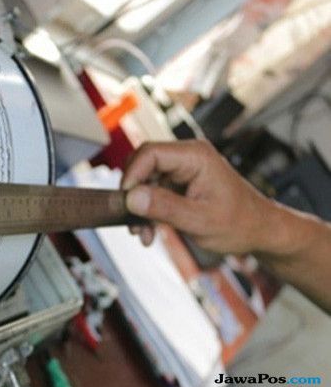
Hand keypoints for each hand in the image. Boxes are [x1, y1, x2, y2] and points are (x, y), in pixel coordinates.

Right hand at [120, 140, 276, 253]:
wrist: (260, 232)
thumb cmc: (240, 224)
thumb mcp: (200, 220)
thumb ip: (164, 207)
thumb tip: (132, 197)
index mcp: (195, 156)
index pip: (149, 153)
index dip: (132, 176)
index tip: (126, 202)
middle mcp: (187, 157)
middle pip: (142, 164)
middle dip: (134, 194)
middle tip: (133, 221)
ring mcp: (183, 169)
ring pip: (144, 180)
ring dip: (139, 207)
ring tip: (143, 233)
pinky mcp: (180, 183)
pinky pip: (153, 191)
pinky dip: (148, 211)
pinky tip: (150, 231)